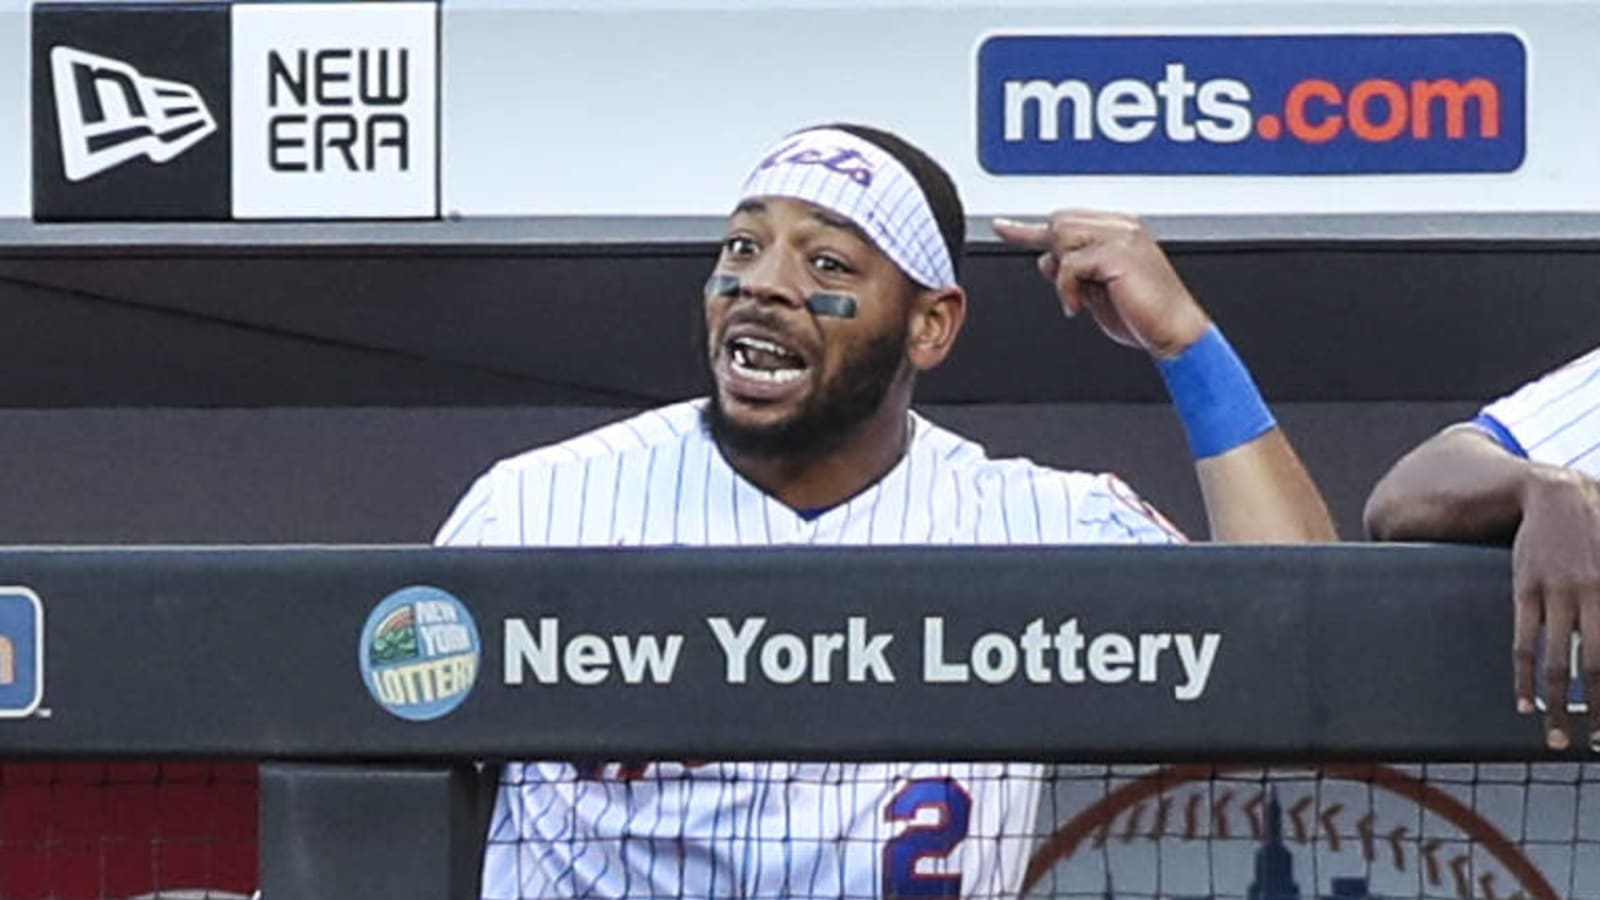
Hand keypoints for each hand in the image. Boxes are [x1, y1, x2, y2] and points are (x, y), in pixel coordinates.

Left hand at [992, 210, 1211, 358]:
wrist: (1174, 332)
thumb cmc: (1142, 315)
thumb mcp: (1095, 290)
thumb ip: (1072, 271)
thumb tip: (1045, 260)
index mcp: (1119, 229)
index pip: (1065, 219)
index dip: (1029, 229)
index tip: (1001, 228)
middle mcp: (1122, 226)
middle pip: (1058, 222)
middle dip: (1055, 257)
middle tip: (1072, 288)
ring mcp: (1122, 236)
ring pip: (1061, 237)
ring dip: (1064, 273)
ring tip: (1082, 296)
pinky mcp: (1118, 253)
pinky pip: (1069, 264)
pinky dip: (1066, 289)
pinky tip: (1079, 306)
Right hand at [1512, 464, 1599, 749]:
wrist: (1556, 494)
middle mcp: (1590, 595)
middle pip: (1594, 668)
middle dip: (1594, 711)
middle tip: (1591, 744)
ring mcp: (1554, 594)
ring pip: (1556, 661)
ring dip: (1555, 704)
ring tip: (1553, 733)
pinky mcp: (1525, 590)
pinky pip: (1523, 641)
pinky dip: (1524, 676)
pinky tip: (1524, 702)